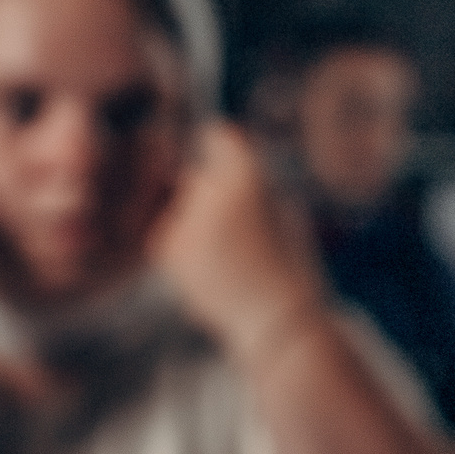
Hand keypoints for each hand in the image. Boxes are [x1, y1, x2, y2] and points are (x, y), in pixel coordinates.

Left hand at [146, 121, 324, 362]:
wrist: (274, 317)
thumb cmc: (290, 261)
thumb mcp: (284, 206)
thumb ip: (251, 180)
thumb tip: (218, 164)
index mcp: (246, 177)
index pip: (220, 136)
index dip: (226, 148)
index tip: (227, 154)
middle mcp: (207, 192)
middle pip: (198, 173)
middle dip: (210, 189)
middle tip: (236, 223)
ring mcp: (181, 220)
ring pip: (181, 203)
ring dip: (194, 216)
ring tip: (226, 250)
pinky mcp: (164, 248)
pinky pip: (171, 230)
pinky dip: (185, 242)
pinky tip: (212, 264)